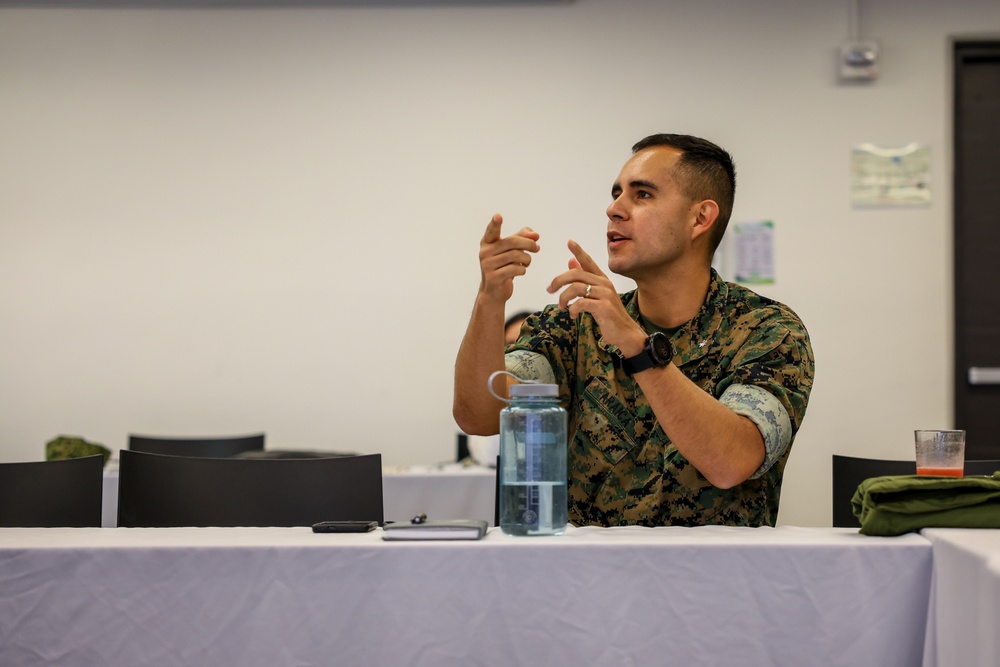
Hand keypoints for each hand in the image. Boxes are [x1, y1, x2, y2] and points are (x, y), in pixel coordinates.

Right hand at [479, 213, 539, 302]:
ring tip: (527, 262)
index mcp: (487, 242)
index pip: (491, 231)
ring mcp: (487, 265)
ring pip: (516, 256)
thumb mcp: (511, 250)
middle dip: (528, 243)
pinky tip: (521, 270)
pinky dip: (523, 269)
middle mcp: (485, 252)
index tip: (498, 216)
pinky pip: (515, 269)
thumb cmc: (504, 266)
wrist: (494, 291)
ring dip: (527, 259)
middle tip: (537, 248)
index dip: (495, 223)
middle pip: (511, 242)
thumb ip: (522, 237)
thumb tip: (535, 234)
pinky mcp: (493, 278)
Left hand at [546, 240, 645, 355]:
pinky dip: (573, 309)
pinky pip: (581, 303)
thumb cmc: (608, 315)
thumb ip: (584, 281)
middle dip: (558, 281)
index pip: (588, 262)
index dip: (578, 251)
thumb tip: (570, 262)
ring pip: (576, 288)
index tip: (569, 241)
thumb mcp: (595, 296)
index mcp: (602, 279)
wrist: (625, 333)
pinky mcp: (604, 307)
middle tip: (550, 290)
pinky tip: (573, 315)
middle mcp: (604, 283)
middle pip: (576, 274)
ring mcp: (605, 294)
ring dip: (563, 298)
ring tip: (561, 306)